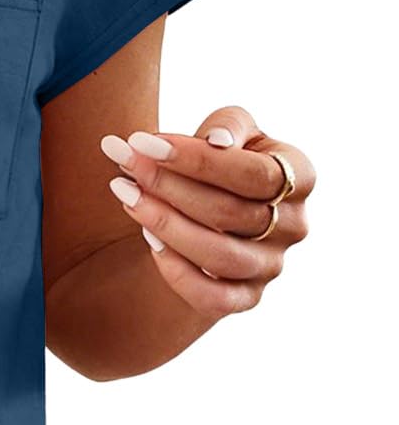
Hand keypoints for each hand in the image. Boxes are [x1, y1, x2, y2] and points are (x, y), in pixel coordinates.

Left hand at [100, 103, 313, 315]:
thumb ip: (227, 126)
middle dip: (168, 186)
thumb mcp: (233, 131)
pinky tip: (148, 239)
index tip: (142, 142)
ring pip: (218, 256)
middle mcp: (294, 226)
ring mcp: (272, 266)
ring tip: (126, 195)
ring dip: (165, 225)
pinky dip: (176, 271)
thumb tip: (217, 141)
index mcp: (300, 178)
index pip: (251, 173)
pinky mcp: (248, 298)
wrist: (218, 207)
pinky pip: (211, 297)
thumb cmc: (225, 161)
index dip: (195, 159)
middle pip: (228, 212)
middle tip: (124, 164)